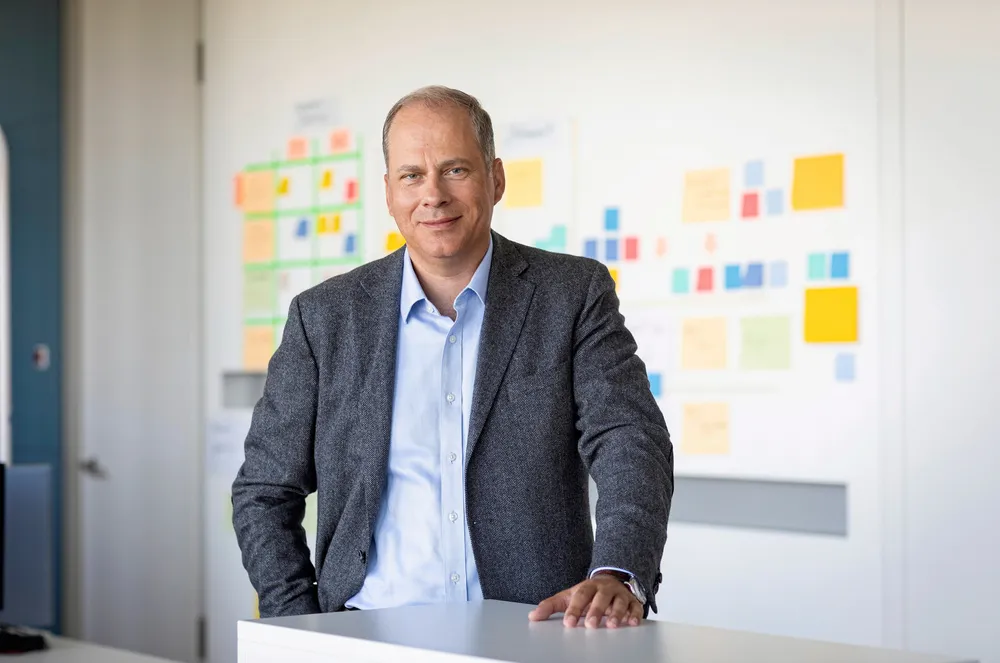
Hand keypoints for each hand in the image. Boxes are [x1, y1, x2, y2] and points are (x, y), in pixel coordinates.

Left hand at [528, 573, 642, 628]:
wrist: (610, 580)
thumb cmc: (587, 593)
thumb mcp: (568, 597)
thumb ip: (551, 606)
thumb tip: (533, 616)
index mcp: (588, 586)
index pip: (581, 596)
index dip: (575, 609)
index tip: (569, 622)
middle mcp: (605, 589)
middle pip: (601, 597)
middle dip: (596, 611)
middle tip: (591, 625)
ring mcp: (620, 595)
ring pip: (619, 602)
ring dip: (617, 613)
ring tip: (613, 625)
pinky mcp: (632, 602)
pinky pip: (635, 607)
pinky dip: (635, 614)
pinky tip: (632, 623)